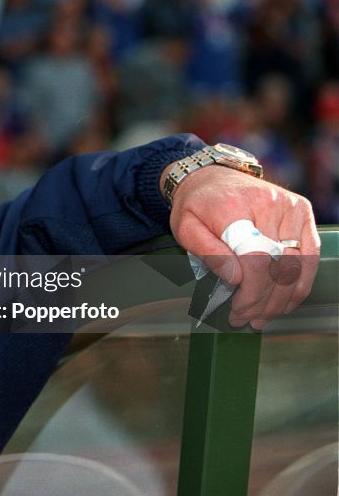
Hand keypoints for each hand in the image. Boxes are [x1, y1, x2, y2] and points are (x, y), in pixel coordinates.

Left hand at [167, 165, 319, 329]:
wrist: (211, 176)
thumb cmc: (197, 205)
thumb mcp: (185, 228)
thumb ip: (208, 253)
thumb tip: (235, 280)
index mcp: (232, 207)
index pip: (254, 259)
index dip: (251, 292)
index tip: (238, 310)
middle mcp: (266, 203)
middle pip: (277, 266)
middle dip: (263, 302)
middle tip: (246, 319)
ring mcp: (289, 206)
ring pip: (297, 265)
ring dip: (282, 298)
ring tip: (263, 316)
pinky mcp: (302, 210)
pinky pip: (310, 254)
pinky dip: (301, 282)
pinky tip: (286, 301)